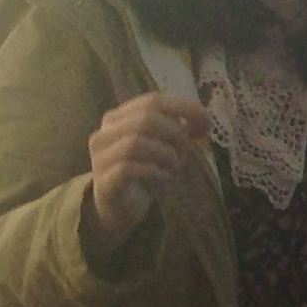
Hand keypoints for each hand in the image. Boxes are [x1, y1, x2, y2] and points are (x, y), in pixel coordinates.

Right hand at [83, 92, 211, 255]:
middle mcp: (105, 132)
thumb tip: (202, 119)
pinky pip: (130, 167)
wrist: (121, 206)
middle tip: (185, 153)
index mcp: (120, 117)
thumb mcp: (165, 145)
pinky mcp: (103, 180)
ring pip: (137, 142)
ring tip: (174, 167)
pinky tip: (163, 177)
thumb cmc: (146, 170)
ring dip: (166, 155)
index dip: (184, 108)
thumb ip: (179, 128)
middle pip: (146, 119)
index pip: (153, 100)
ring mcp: (100, 157)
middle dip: (175, 135)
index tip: (205, 125)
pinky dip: (155, 171)